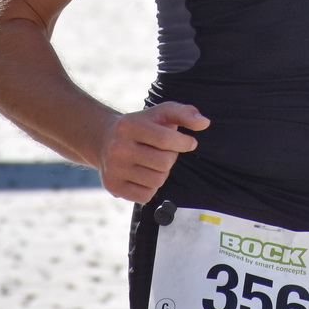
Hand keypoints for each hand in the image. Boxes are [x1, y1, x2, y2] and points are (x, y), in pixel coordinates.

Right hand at [94, 102, 209, 202]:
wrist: (104, 139)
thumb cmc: (140, 126)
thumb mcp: (160, 113)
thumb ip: (184, 113)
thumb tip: (204, 123)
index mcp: (129, 126)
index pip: (165, 139)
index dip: (184, 143)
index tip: (190, 143)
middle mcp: (118, 148)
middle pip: (164, 162)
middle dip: (171, 157)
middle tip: (163, 151)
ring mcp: (114, 169)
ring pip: (157, 180)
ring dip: (162, 173)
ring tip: (152, 162)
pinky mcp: (113, 187)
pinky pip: (146, 195)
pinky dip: (151, 187)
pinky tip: (143, 174)